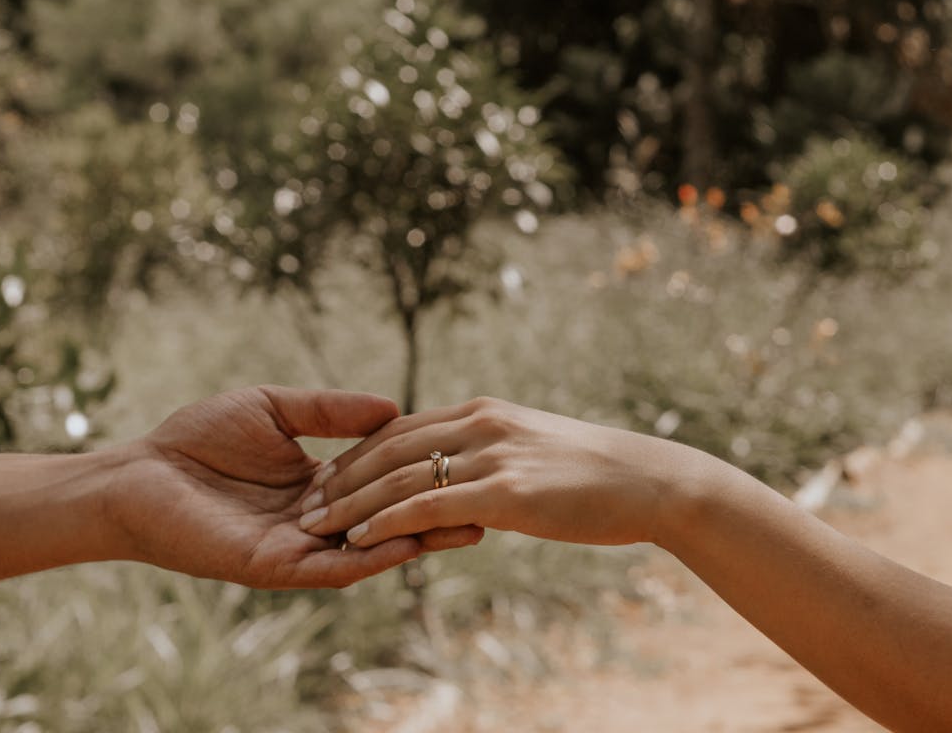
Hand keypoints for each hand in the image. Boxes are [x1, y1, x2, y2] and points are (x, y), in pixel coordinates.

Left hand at [106, 386, 483, 588]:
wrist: (140, 473)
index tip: (471, 463)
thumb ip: (331, 411)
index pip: (383, 484)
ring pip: (371, 549)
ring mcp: (300, 548)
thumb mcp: (276, 409)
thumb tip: (394, 407)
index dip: (424, 477)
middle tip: (492, 506)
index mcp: (319, 485)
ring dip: (419, 540)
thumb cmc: (197, 438)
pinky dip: (373, 557)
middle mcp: (317, 521)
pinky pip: (334, 566)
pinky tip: (409, 540)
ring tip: (470, 528)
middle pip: (388, 520)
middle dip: (437, 515)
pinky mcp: (276, 567)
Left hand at [298, 397, 700, 548]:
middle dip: (341, 475)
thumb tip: (467, 474)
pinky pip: (428, 504)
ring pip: (399, 475)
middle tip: (302, 501)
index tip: (324, 475)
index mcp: (483, 413)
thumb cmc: (596, 474)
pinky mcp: (504, 492)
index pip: (401, 428)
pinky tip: (358, 538)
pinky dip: (386, 521)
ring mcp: (491, 455)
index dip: (357, 453)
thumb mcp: (534, 450)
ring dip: (350, 501)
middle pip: (388, 447)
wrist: (649, 481)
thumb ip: (493, 455)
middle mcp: (480, 425)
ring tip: (312, 523)